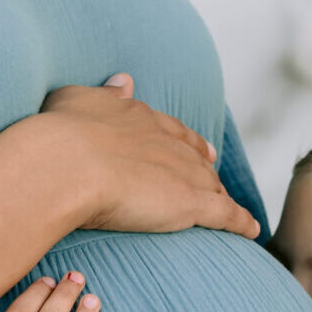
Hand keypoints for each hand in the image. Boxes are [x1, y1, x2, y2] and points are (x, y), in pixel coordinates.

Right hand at [38, 75, 258, 238]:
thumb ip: (103, 94)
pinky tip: (250, 230)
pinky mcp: (190, 202)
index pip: (172, 132)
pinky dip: (240, 222)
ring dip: (220, 195)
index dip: (186, 141)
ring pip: (211, 185)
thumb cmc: (60, 134)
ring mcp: (182, 171)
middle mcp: (167, 142)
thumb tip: (123, 81)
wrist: (67, 163)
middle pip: (195, 158)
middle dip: (205, 167)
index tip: (197, 147)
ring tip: (228, 210)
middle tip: (214, 176)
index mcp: (140, 119)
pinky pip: (224, 214)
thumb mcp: (76, 100)